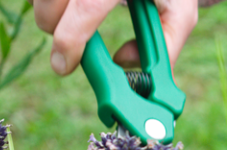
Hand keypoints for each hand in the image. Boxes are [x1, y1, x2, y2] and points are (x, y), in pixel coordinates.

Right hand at [30, 0, 198, 75]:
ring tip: (76, 16)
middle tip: (71, 42)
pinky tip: (68, 4)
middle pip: (50, 0)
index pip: (87, 6)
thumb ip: (165, 45)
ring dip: (49, 11)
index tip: (63, 65)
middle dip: (53, 27)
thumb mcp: (180, 9)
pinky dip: (46, 0)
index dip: (70, 40)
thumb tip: (124, 64)